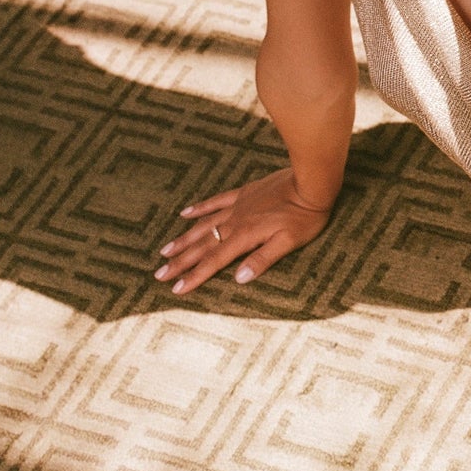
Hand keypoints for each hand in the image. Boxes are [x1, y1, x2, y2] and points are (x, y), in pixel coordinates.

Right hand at [155, 167, 332, 294]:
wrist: (311, 182)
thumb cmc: (305, 216)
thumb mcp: (289, 242)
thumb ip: (263, 259)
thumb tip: (239, 278)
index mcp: (245, 236)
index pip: (214, 261)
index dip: (195, 276)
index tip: (176, 289)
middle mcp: (235, 221)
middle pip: (202, 245)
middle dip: (180, 262)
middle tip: (159, 274)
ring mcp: (238, 205)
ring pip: (204, 224)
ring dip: (184, 239)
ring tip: (165, 251)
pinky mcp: (244, 193)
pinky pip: (216, 201)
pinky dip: (200, 208)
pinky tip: (185, 213)